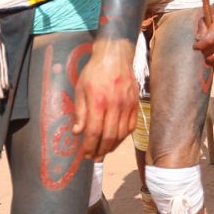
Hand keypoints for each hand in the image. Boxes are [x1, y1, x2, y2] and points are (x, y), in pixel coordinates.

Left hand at [73, 40, 138, 157]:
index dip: (90, 146)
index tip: (86, 154)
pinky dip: (123, 137)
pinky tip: (116, 140)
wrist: (115, 55)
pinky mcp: (135, 103)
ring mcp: (127, 105)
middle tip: (94, 158)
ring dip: (112, 146)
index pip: (94, 131)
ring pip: (121, 134)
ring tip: (104, 152)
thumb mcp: (80, 89)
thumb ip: (80, 112)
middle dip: (100, 150)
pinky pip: (131, 126)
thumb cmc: (94, 71)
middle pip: (109, 136)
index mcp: (98, 101)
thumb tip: (78, 132)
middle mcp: (114, 105)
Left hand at [193, 11, 213, 66]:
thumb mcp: (207, 19)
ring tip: (206, 51)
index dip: (199, 46)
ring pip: (213, 59)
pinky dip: (213, 61)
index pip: (207, 41)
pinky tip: (211, 56)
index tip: (195, 46)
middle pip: (209, 51)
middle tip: (201, 47)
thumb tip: (197, 40)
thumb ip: (200, 29)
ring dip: (207, 57)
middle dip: (202, 51)